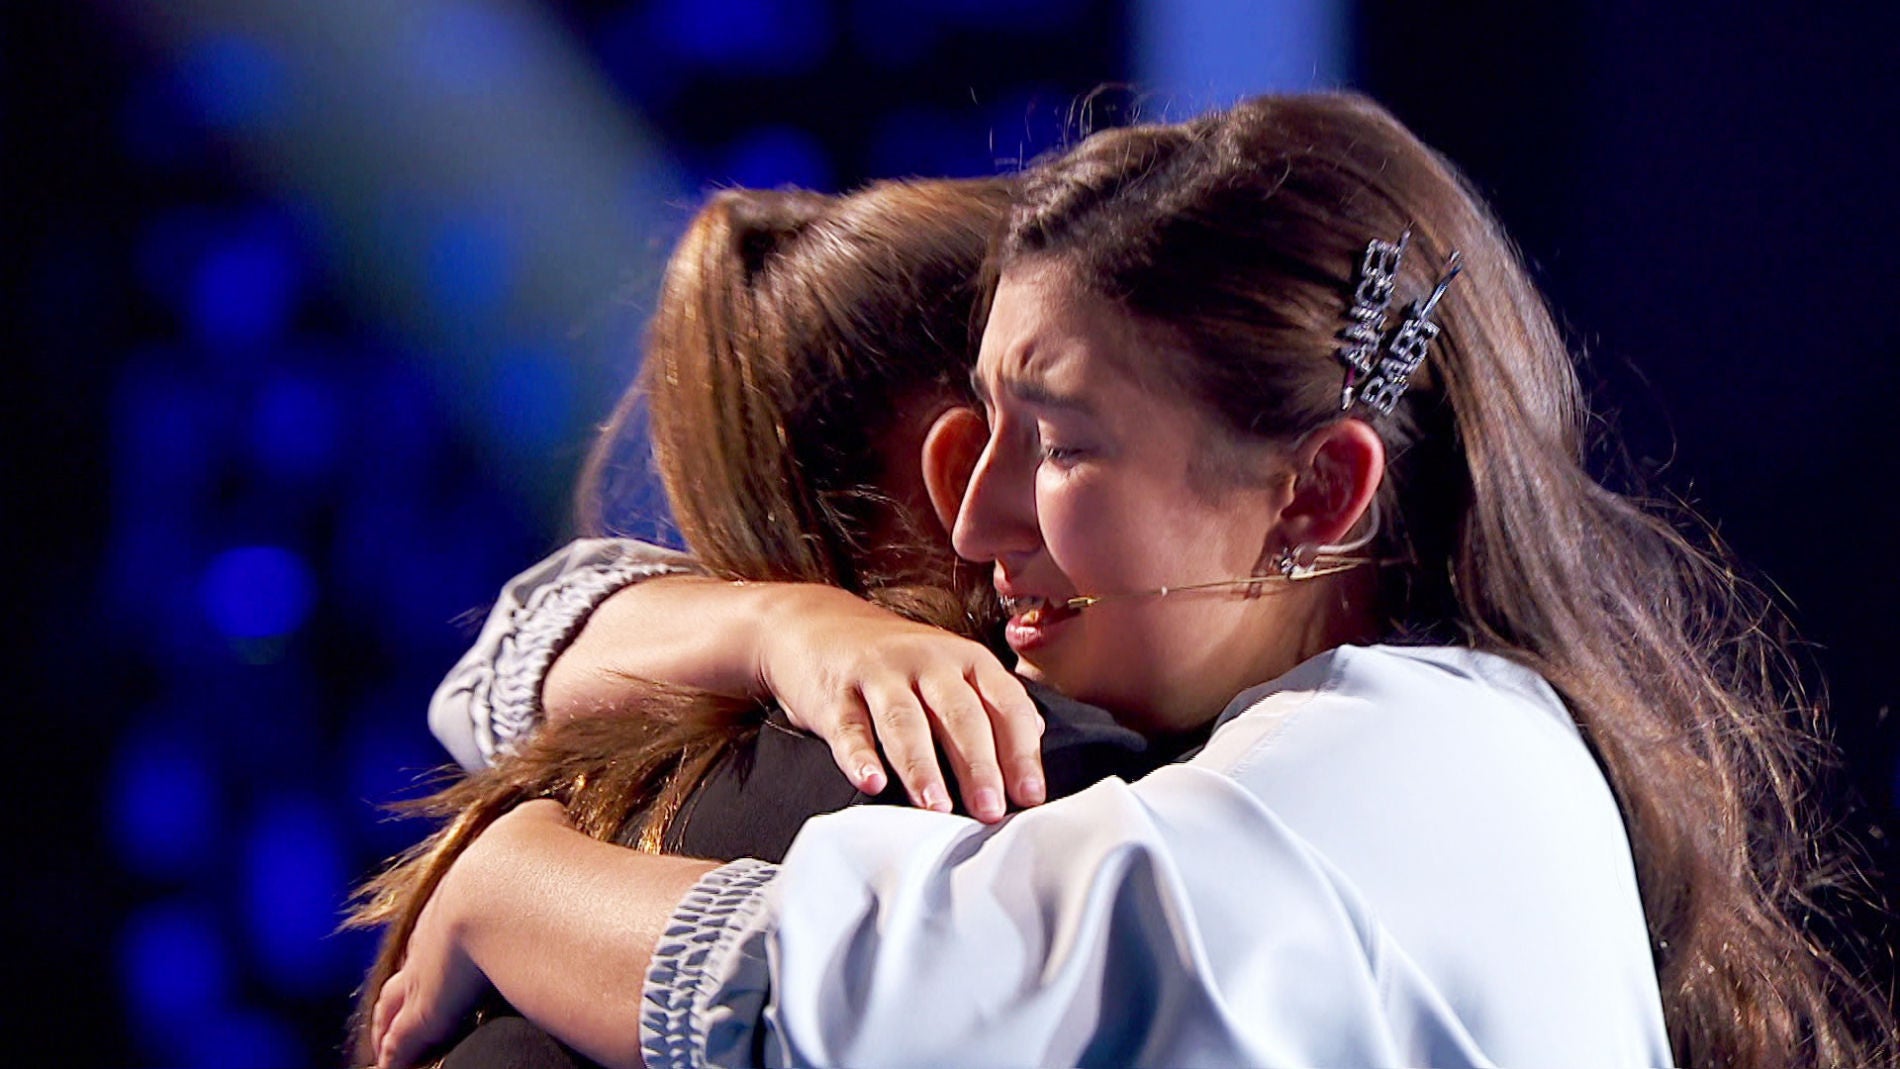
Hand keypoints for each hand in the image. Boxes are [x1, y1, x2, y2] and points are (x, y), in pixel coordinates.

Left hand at [371, 801, 571, 1066]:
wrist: (512, 885)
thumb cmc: (536, 853)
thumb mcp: (539, 822)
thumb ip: (543, 822)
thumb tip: (554, 816)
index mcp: (461, 891)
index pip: (441, 919)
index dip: (439, 936)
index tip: (438, 947)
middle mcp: (433, 932)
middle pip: (410, 963)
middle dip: (404, 983)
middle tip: (395, 1003)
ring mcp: (424, 974)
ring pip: (395, 1004)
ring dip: (389, 1022)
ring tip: (383, 1042)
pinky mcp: (426, 1013)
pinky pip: (403, 1042)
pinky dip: (395, 1054)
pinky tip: (390, 1065)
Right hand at [755, 585, 1044, 821]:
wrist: (815, 625)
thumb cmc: (895, 662)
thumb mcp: (950, 669)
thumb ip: (992, 703)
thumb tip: (1036, 738)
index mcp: (966, 659)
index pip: (1005, 702)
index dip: (1020, 750)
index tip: (1029, 795)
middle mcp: (927, 660)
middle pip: (959, 713)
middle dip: (978, 764)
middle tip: (989, 810)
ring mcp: (879, 674)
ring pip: (905, 721)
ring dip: (922, 766)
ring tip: (937, 808)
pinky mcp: (834, 692)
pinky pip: (849, 727)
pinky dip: (860, 757)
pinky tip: (872, 782)